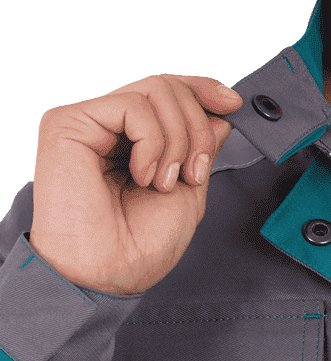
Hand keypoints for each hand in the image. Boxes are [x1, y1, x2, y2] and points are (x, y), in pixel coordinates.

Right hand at [29, 74, 241, 295]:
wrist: (108, 275)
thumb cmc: (140, 246)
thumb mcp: (189, 190)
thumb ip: (202, 147)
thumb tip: (220, 113)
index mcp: (129, 140)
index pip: (169, 92)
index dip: (204, 90)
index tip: (233, 104)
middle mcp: (106, 125)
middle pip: (168, 86)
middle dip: (197, 127)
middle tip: (195, 171)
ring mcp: (86, 121)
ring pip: (155, 89)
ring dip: (179, 138)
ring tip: (166, 181)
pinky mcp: (67, 123)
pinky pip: (133, 105)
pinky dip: (153, 141)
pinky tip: (143, 175)